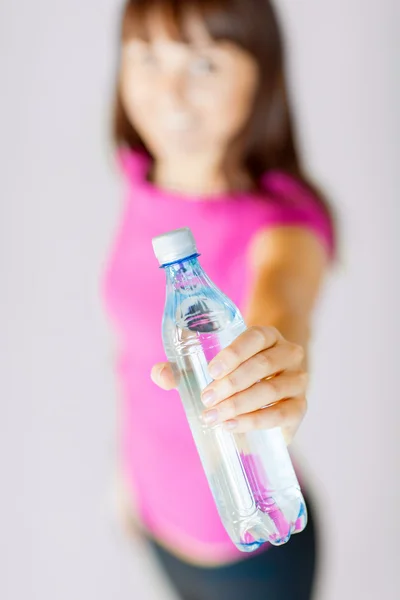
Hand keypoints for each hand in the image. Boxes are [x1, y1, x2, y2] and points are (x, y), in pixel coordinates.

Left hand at [151, 326, 307, 444]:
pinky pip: (282, 414)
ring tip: (214, 416)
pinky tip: (234, 426)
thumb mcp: (212, 366)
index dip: (234, 353)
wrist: (269, 389)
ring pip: (272, 389)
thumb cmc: (236, 372)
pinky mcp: (299, 407)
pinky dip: (257, 421)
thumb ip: (183, 369)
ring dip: (240, 404)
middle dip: (231, 383)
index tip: (211, 370)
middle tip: (206, 398)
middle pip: (262, 365)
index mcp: (267, 336)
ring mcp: (297, 380)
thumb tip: (160, 374)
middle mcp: (288, 354)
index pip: (255, 337)